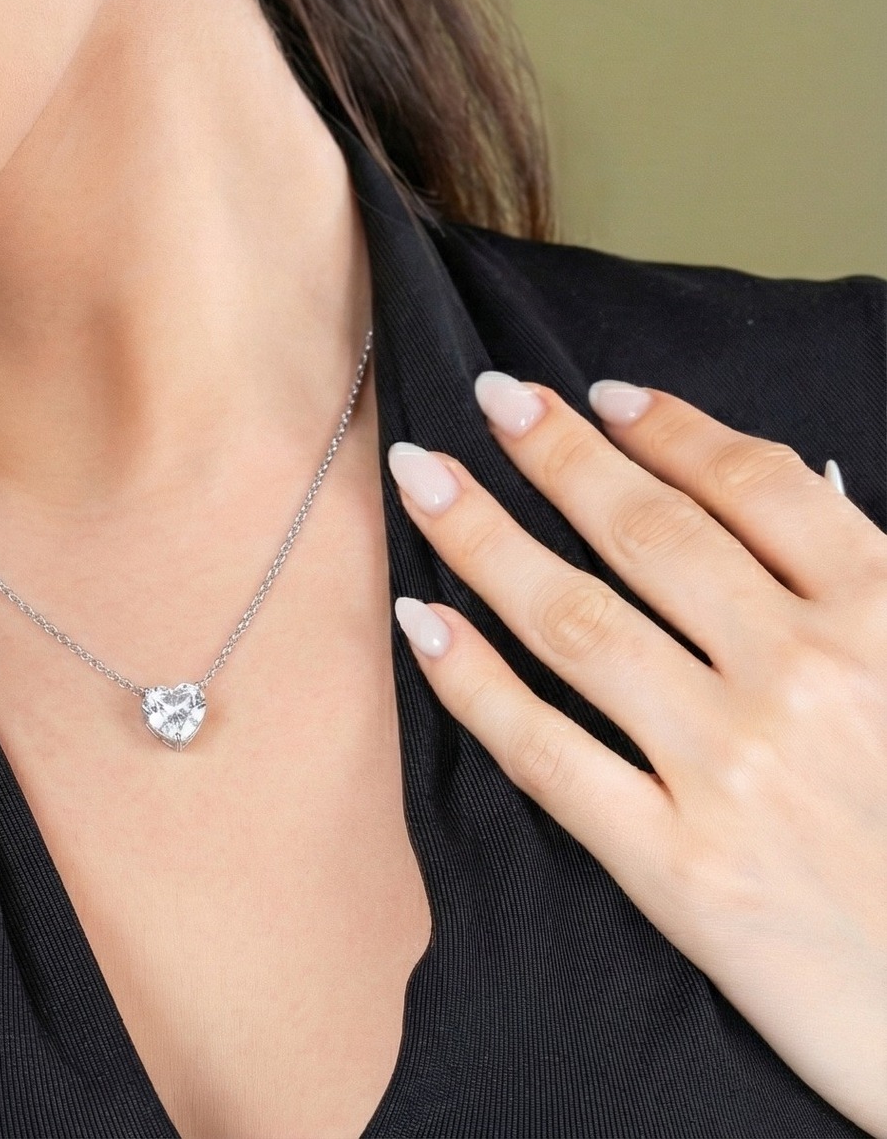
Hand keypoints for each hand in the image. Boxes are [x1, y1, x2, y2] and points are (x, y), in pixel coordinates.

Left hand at [388, 378, 886, 1133]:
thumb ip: (868, 599)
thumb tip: (784, 497)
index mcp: (885, 623)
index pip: (758, 487)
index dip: (670, 429)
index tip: (601, 394)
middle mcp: (803, 680)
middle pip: (648, 533)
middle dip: (556, 454)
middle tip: (491, 397)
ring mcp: (731, 771)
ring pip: (574, 619)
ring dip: (482, 535)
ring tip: (421, 477)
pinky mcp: (677, 867)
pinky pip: (545, 749)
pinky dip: (470, 677)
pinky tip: (420, 620)